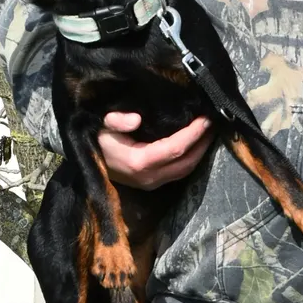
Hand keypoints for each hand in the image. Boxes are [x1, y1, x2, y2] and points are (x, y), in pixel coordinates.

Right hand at [99, 112, 213, 189]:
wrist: (89, 163)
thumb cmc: (97, 141)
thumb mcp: (102, 126)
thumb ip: (117, 121)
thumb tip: (136, 119)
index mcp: (139, 162)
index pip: (176, 148)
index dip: (194, 134)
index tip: (206, 118)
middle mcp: (150, 177)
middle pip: (187, 162)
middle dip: (203, 142)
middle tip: (214, 122)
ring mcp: (152, 183)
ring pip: (186, 170)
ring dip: (200, 151)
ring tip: (209, 132)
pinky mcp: (153, 184)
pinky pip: (179, 172)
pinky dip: (192, 158)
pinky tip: (197, 144)